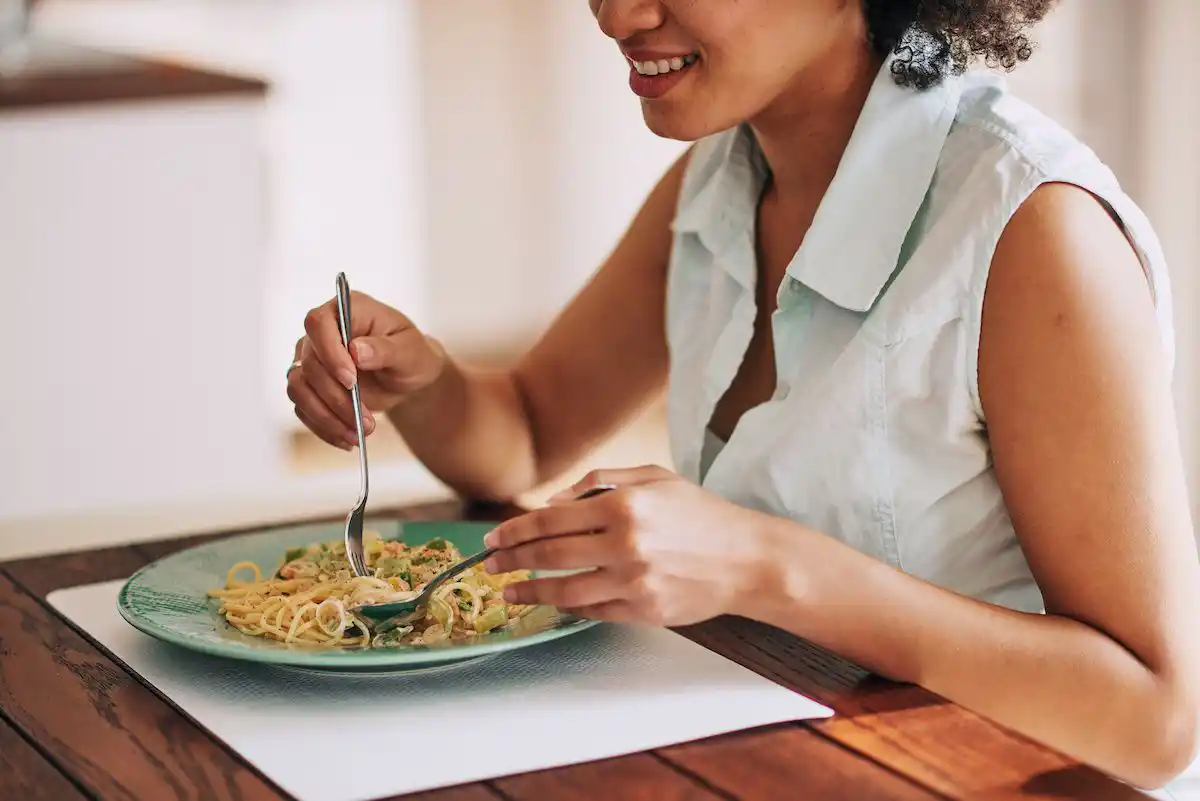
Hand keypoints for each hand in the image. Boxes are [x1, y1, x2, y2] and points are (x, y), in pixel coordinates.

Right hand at [287, 292, 445, 449]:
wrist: (408, 379)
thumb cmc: (412, 356)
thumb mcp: (410, 351)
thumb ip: (384, 349)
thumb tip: (355, 350)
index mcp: (347, 310)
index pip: (318, 323)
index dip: (329, 353)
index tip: (350, 380)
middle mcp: (322, 332)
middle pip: (309, 364)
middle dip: (336, 397)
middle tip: (366, 420)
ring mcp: (311, 359)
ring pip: (299, 388)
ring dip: (327, 416)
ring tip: (360, 433)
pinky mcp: (309, 386)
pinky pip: (303, 408)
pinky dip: (324, 427)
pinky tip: (348, 438)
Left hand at [482, 465, 774, 625]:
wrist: (747, 559)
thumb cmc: (700, 514)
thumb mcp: (654, 478)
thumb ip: (600, 481)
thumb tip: (554, 502)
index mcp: (624, 505)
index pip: (550, 520)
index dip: (514, 531)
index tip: (492, 538)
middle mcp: (625, 544)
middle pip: (549, 555)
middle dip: (510, 560)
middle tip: (488, 564)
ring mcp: (634, 582)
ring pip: (564, 590)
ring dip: (529, 591)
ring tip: (509, 590)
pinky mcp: (643, 611)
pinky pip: (592, 611)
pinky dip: (567, 606)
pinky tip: (552, 600)